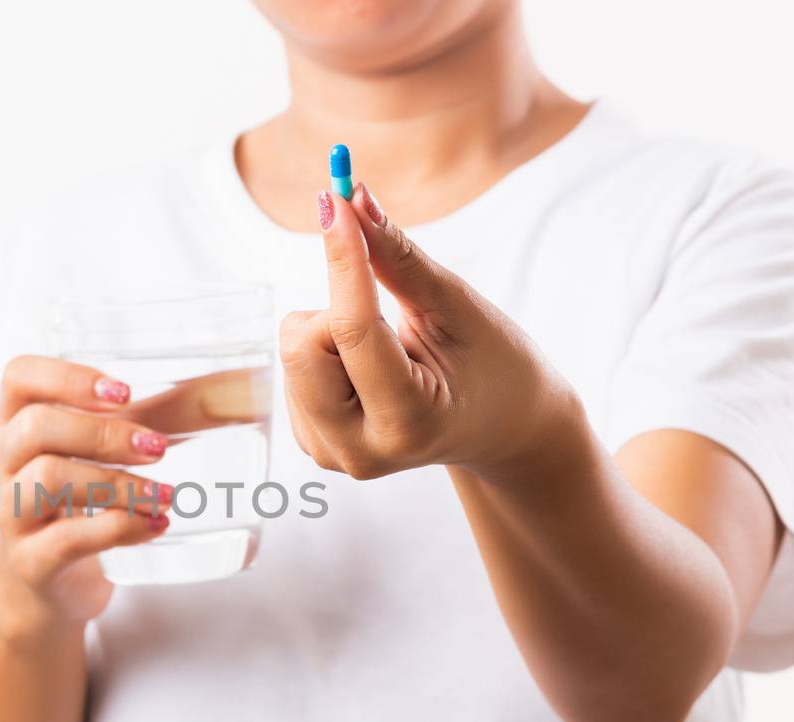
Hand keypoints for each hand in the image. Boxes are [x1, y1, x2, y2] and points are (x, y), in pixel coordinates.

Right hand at [0, 356, 174, 635]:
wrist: (42, 586)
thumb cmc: (75, 504)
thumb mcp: (102, 455)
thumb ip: (154, 421)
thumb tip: (227, 392)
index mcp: (16, 423)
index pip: (19, 377)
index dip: (66, 375)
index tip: (123, 391)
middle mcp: (5, 464)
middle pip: (35, 427)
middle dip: (103, 432)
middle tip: (158, 449)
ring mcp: (12, 515)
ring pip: (46, 478)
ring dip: (115, 483)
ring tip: (165, 494)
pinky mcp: (30, 562)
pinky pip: (65, 539)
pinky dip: (118, 528)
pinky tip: (155, 524)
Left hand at [279, 186, 581, 483]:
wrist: (500, 428)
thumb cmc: (492, 365)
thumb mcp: (456, 308)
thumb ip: (399, 258)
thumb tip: (353, 198)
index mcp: (407, 423)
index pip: (352, 330)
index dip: (342, 258)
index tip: (336, 199)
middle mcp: (359, 451)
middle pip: (300, 347)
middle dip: (335, 307)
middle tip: (383, 305)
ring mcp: (329, 452)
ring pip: (293, 352)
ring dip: (333, 331)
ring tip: (390, 352)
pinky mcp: (311, 441)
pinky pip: (294, 368)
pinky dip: (327, 351)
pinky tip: (370, 370)